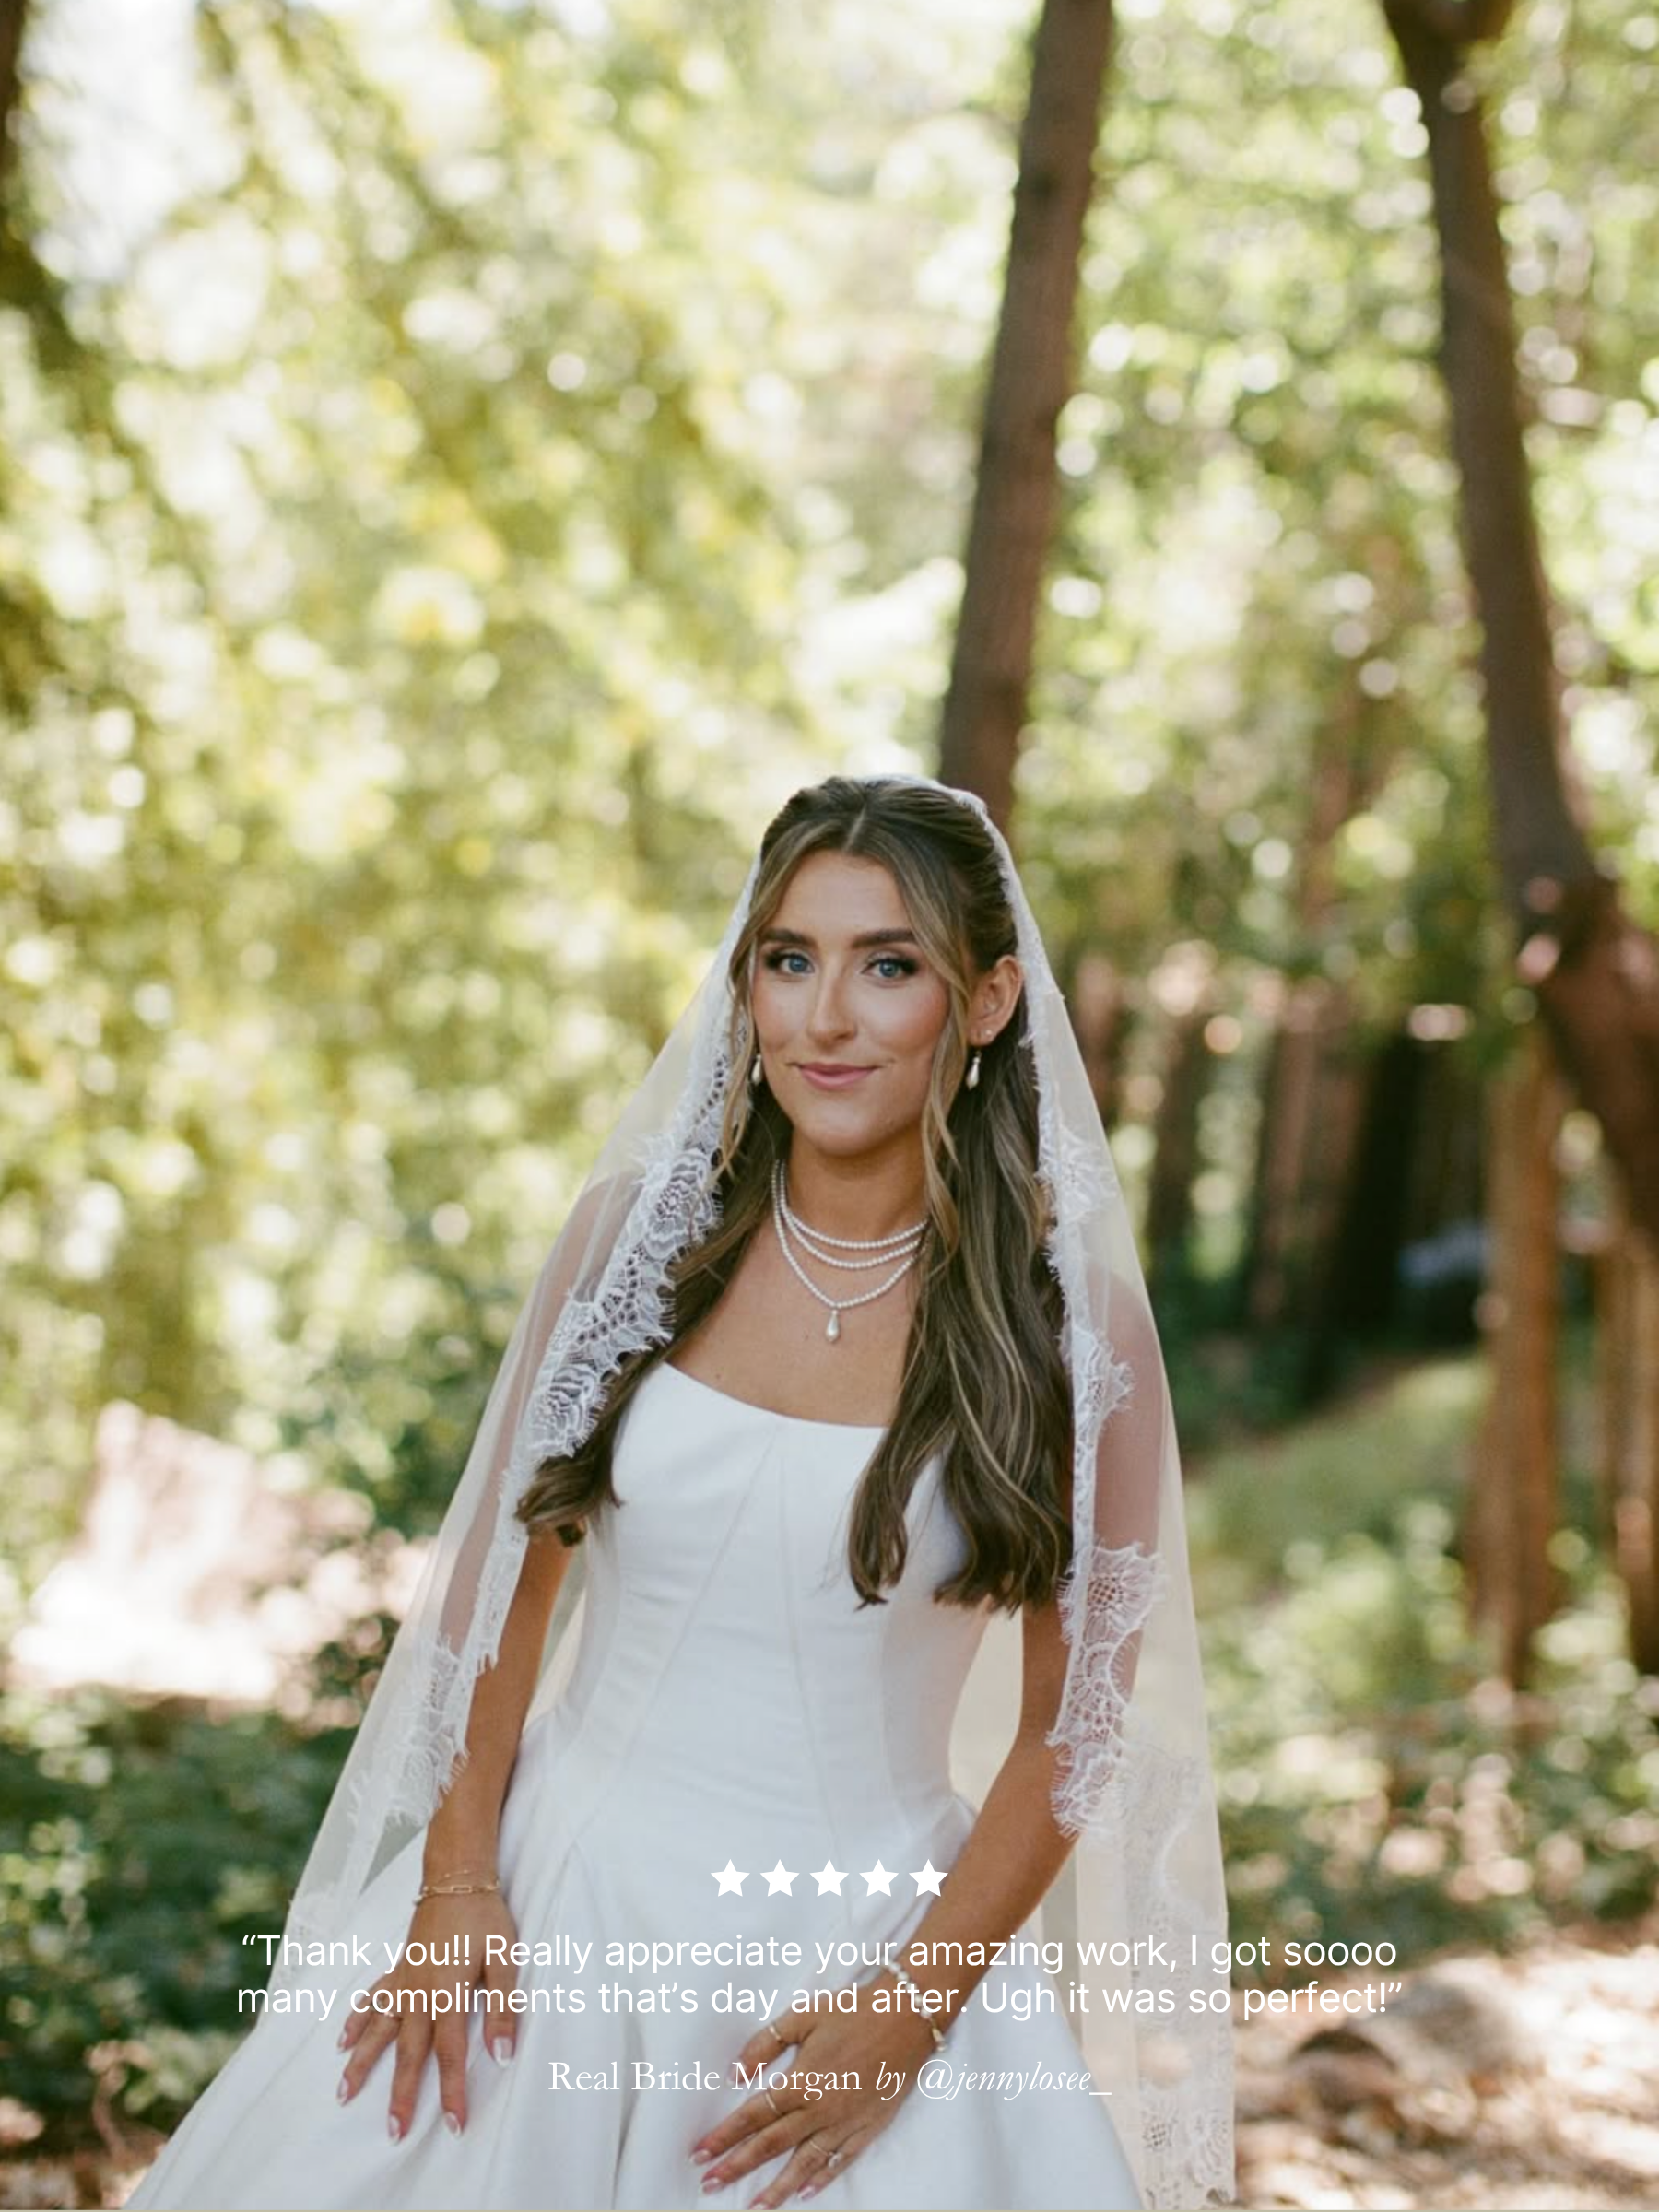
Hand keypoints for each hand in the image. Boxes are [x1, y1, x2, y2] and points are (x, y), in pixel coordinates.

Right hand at [336, 1888, 520, 2141]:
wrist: (457, 1875)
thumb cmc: (484, 1916)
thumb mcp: (505, 1958)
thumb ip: (503, 2007)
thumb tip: (502, 2054)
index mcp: (449, 1992)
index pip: (450, 2052)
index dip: (453, 2090)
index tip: (454, 2124)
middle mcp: (419, 1991)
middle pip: (409, 2052)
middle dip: (401, 2094)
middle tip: (393, 2132)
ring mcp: (404, 1979)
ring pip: (379, 2029)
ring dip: (362, 2063)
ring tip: (344, 2094)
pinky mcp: (399, 1966)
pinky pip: (373, 1997)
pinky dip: (356, 2018)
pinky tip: (342, 2040)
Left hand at [687, 1975, 940, 2207]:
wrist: (906, 2018)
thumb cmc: (853, 2011)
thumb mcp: (804, 2015)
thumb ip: (767, 2043)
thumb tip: (736, 2072)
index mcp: (800, 2082)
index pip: (753, 2116)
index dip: (724, 2136)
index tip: (700, 2153)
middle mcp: (819, 2110)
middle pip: (771, 2145)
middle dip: (737, 2166)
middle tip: (710, 2184)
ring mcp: (844, 2123)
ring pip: (803, 2163)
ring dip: (776, 2188)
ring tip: (754, 2207)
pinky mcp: (867, 2127)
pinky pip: (840, 2160)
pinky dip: (821, 2178)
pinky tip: (806, 2193)